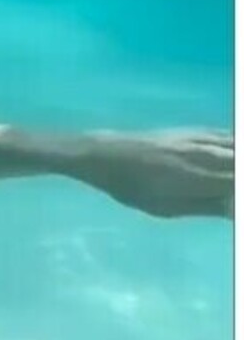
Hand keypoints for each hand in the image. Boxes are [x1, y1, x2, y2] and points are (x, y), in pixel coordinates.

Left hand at [83, 129, 233, 219]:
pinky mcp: (197, 130)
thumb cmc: (136, 189)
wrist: (109, 155)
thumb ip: (209, 206)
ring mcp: (202, 138)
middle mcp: (205, 154)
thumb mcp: (169, 207)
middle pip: (239, 164)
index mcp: (198, 177)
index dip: (238, 195)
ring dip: (237, 163)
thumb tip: (236, 209)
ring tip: (230, 181)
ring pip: (237, 147)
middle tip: (229, 193)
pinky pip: (229, 136)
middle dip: (238, 180)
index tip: (234, 205)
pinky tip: (233, 157)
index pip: (237, 185)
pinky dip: (235, 146)